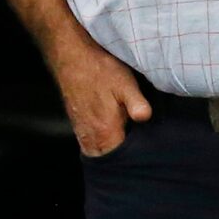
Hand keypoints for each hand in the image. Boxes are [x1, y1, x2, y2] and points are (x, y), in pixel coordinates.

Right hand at [51, 38, 151, 157]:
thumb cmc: (100, 70)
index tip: (144, 156)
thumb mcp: (126, 84)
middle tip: (135, 155)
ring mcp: (81, 130)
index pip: (120, 159)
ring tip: (123, 148)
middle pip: (106, 160)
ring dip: (107, 153)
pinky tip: (108, 135)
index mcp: (105, 131)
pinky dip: (98, 145)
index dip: (133, 160)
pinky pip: (88, 143)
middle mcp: (90, 135)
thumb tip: (146, 118)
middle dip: (119, 160)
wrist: (73, 58)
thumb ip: (137, 104)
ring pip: (95, 153)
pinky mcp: (77, 122)